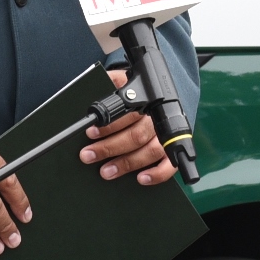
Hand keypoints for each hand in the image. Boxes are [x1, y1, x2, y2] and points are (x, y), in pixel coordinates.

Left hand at [80, 68, 175, 187]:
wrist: (160, 95)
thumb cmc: (135, 92)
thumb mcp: (123, 80)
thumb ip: (111, 82)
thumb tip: (95, 84)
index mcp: (145, 102)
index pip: (127, 115)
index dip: (108, 126)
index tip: (90, 133)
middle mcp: (157, 120)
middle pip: (136, 136)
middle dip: (109, 148)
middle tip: (88, 155)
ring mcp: (166, 137)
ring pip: (150, 152)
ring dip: (127, 164)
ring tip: (106, 172)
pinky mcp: (171, 151)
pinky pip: (169, 166)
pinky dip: (157, 175)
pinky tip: (141, 179)